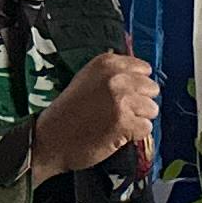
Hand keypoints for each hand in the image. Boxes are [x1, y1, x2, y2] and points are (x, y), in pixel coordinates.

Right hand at [32, 53, 160, 179]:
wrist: (50, 139)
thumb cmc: (68, 113)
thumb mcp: (87, 80)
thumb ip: (112, 75)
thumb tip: (141, 75)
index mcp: (107, 63)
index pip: (144, 69)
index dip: (137, 86)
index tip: (124, 96)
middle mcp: (116, 77)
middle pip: (151, 89)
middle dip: (140, 103)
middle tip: (119, 113)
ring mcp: (121, 99)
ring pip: (152, 109)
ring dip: (138, 119)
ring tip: (116, 124)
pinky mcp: (124, 122)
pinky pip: (146, 128)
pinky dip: (134, 135)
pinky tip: (116, 135)